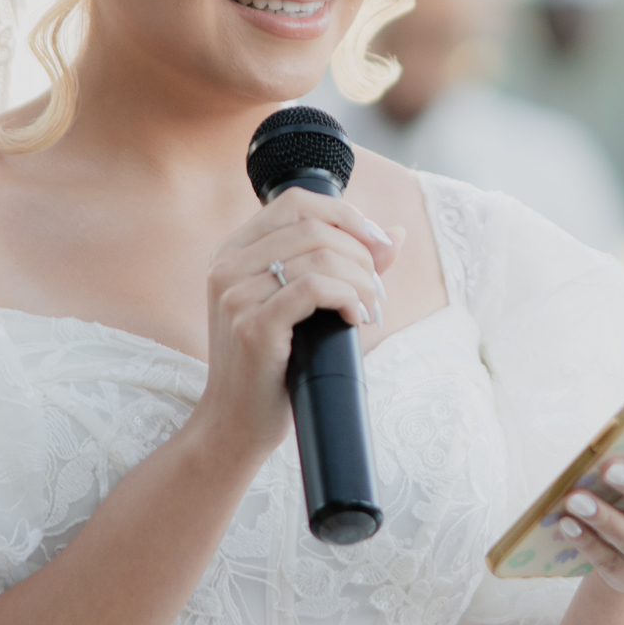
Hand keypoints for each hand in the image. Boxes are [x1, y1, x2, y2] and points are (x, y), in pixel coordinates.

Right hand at [195, 187, 401, 457]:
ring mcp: (235, 294)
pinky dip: (349, 297)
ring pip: (320, 256)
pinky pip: (315, 288)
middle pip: (313, 225)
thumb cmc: (276, 365)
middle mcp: (227, 265)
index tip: (379, 246)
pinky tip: (356, 318)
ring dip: (362, 279)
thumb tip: (396, 234)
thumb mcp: (307, 307)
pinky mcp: (252, 325)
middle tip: (377, 289)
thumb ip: (345, 265)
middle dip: (362, 252)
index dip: (346, 214)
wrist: (238, 423)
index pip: (295, 202)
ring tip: (371, 307)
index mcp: (233, 251)